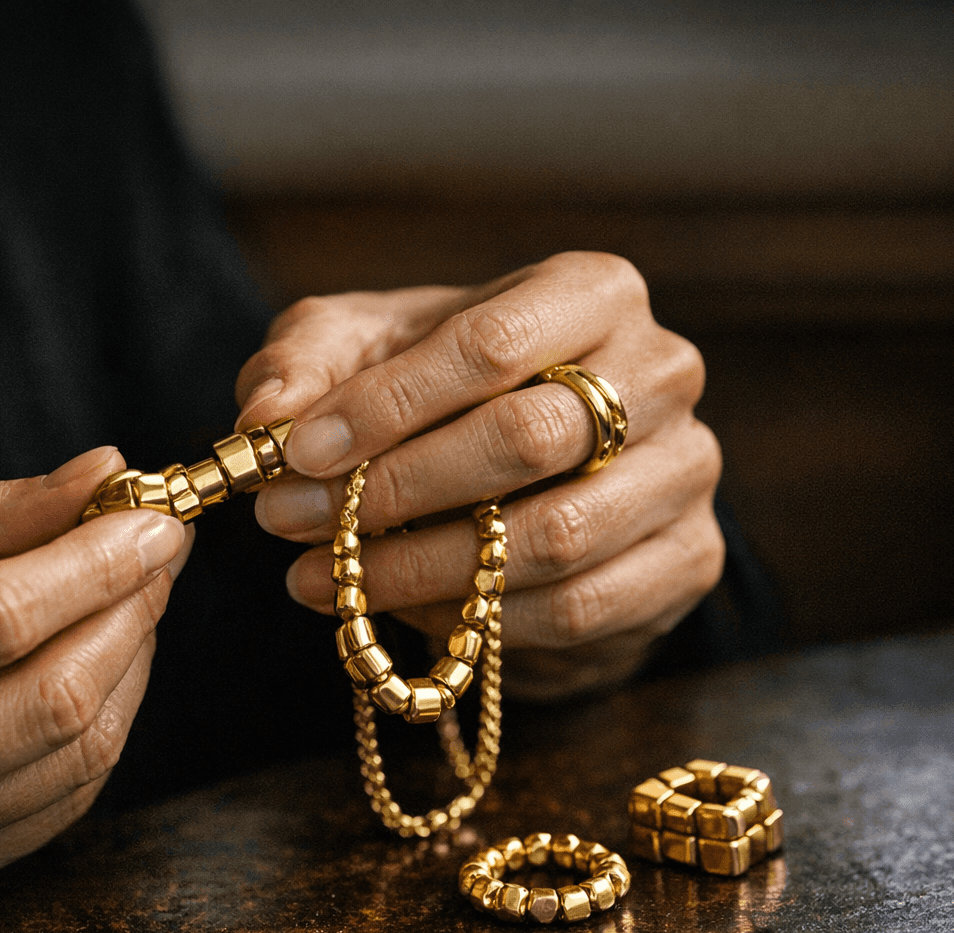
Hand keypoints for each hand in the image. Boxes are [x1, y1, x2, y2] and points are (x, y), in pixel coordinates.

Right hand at [0, 447, 188, 932]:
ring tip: (135, 597)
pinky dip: (102, 729)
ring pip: (77, 756)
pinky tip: (101, 671)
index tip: (154, 512)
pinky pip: (56, 809)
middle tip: (158, 545)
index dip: (96, 560)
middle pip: (55, 694)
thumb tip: (93, 473)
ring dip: (133, 664)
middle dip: (134, 606)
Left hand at [235, 252, 722, 698]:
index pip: (487, 345)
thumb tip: (263, 417)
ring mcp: (687, 469)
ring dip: (420, 569)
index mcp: (589, 290)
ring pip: (553, 537)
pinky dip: (478, 621)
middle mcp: (660, 370)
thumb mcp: (359, 349)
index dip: (385, 407)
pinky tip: (404, 611)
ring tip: (324, 578)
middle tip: (289, 521)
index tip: (295, 455)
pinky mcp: (690, 558)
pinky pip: (578, 608)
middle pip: (525, 439)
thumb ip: (303, 364)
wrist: (530, 464)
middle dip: (393, 490)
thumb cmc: (435, 384)